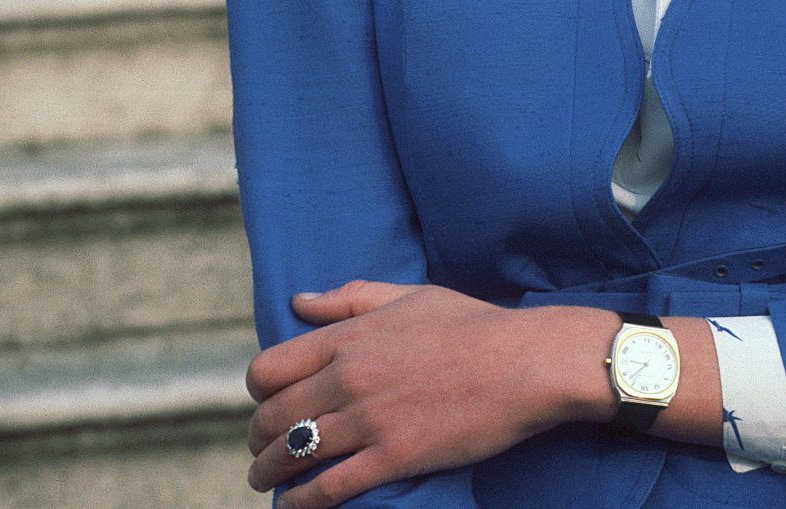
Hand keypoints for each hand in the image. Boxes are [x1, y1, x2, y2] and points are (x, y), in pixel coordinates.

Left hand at [245, 282, 616, 504]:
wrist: (527, 363)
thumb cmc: (474, 325)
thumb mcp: (412, 296)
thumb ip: (352, 298)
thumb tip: (299, 302)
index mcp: (351, 337)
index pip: (268, 370)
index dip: (259, 392)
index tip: (269, 402)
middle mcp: (349, 378)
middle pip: (269, 418)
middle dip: (258, 438)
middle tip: (265, 448)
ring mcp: (369, 420)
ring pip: (288, 456)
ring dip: (268, 474)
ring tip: (270, 480)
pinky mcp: (391, 458)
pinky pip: (325, 489)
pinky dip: (299, 503)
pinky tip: (295, 504)